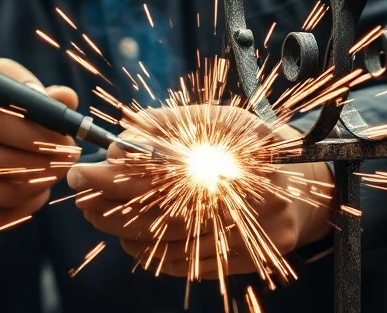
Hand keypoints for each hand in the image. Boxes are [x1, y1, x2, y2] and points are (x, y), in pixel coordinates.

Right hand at [0, 53, 79, 234]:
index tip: (65, 140)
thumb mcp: (7, 90)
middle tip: (67, 163)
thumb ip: (37, 93)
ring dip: (34, 188)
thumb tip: (66, 99)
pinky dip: (21, 211)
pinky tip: (34, 197)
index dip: (35, 134)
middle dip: (41, 164)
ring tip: (52, 177)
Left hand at [66, 105, 332, 277]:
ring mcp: (259, 230)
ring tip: (97, 213)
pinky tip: (132, 238)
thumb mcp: (212, 119)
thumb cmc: (250, 145)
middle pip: (168, 214)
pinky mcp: (256, 257)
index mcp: (243, 148)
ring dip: (127, 233)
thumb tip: (119, 144)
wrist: (305, 182)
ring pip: (176, 244)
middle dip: (114, 207)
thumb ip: (165, 125)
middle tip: (81, 194)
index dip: (119, 175)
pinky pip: (191, 265)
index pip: (168, 170)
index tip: (85, 170)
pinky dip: (154, 254)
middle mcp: (256, 192)